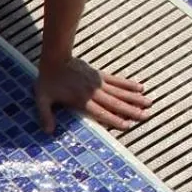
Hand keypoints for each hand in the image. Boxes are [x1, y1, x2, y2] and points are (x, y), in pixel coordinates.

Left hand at [34, 57, 150, 133]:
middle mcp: (94, 92)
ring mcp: (99, 83)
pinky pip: (117, 81)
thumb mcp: (42, 100)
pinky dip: (129, 85)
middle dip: (132, 111)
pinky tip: (140, 88)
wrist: (55, 59)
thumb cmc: (48, 81)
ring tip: (149, 103)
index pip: (101, 113)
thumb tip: (48, 132)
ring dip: (135, 98)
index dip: (114, 120)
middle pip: (116, 103)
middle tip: (146, 116)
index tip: (128, 125)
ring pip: (120, 92)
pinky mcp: (100, 75)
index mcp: (82, 101)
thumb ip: (45, 116)